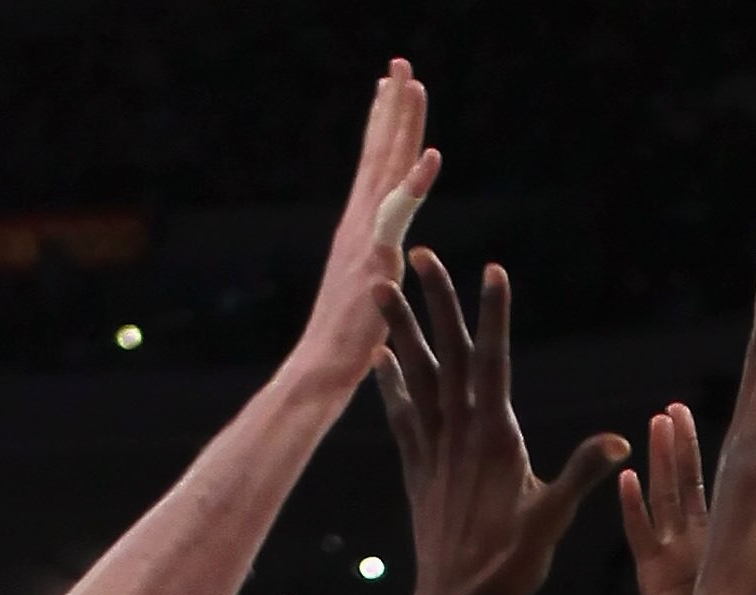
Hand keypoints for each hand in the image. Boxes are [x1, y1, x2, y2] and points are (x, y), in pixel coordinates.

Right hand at [294, 61, 439, 394]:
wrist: (323, 371)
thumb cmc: (346, 348)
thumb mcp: (369, 296)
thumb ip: (377, 270)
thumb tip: (384, 261)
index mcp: (361, 231)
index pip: (375, 168)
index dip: (384, 127)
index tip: (390, 88)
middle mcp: (359, 224)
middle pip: (379, 154)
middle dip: (390, 106)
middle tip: (399, 62)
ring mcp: (365, 237)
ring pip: (385, 169)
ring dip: (399, 123)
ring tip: (410, 81)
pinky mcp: (375, 259)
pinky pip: (398, 214)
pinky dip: (414, 183)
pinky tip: (433, 155)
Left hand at [377, 256, 626, 594]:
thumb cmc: (510, 565)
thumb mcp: (553, 518)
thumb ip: (582, 474)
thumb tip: (620, 442)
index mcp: (496, 436)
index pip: (494, 361)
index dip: (492, 314)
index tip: (492, 271)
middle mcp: (459, 432)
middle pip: (447, 352)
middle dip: (435, 300)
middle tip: (419, 253)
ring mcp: (433, 447)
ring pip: (416, 373)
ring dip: (401, 327)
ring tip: (383, 286)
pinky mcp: (417, 467)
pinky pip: (401, 413)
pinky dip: (391, 381)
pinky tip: (382, 356)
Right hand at [620, 408, 709, 594]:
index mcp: (724, 541)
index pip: (724, 490)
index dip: (724, 460)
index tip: (731, 426)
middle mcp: (694, 543)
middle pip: (686, 483)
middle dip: (683, 445)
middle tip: (678, 408)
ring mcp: (671, 556)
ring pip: (663, 497)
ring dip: (661, 459)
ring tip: (658, 423)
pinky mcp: (653, 577)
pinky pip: (640, 534)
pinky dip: (633, 507)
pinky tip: (627, 478)